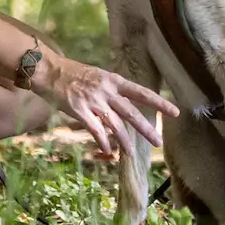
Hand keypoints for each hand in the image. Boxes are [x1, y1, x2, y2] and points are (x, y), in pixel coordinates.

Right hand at [30, 52, 178, 156]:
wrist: (49, 70)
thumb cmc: (72, 73)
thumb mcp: (97, 76)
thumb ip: (110, 90)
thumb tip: (122, 105)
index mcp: (114, 81)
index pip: (141, 92)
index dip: (159, 103)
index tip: (175, 111)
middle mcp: (107, 91)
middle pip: (132, 113)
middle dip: (146, 129)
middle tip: (158, 142)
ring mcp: (94, 102)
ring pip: (115, 125)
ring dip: (125, 141)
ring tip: (132, 154)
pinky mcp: (80, 111)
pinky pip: (96, 130)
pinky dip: (103, 141)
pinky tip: (108, 150)